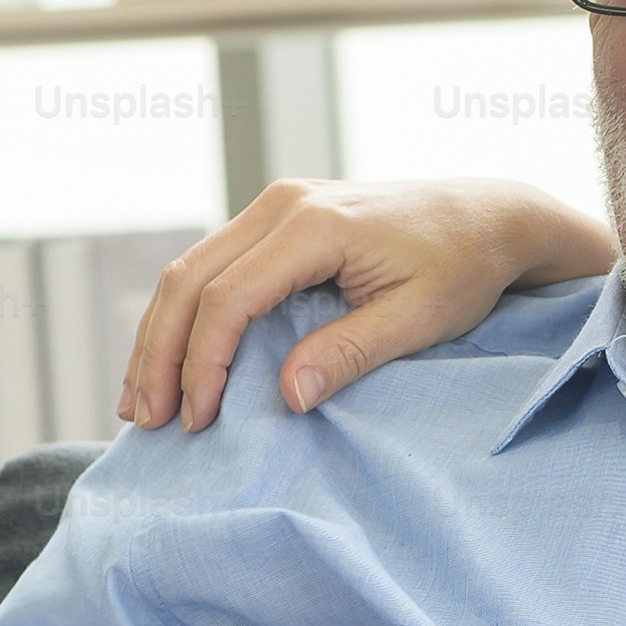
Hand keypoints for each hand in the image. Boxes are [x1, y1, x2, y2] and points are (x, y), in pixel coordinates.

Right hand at [118, 178, 618, 432]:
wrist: (487, 215)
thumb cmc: (463, 266)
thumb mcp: (420, 318)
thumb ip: (352, 352)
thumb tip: (288, 397)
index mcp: (314, 225)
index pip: (229, 298)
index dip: (203, 363)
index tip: (198, 421)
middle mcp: (282, 204)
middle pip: (189, 279)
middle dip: (159, 354)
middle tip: (143, 421)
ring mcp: (275, 206)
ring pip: (189, 270)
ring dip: (159, 337)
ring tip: (138, 403)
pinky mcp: (277, 219)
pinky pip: (212, 267)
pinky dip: (184, 317)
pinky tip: (170, 363)